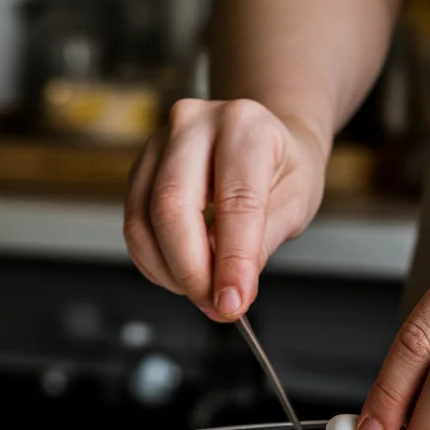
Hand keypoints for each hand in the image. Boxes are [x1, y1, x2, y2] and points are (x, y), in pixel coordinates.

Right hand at [124, 98, 327, 318]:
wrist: (263, 140)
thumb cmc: (283, 167)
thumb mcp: (295, 204)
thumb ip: (260, 245)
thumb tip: (229, 292)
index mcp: (245, 126)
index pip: (236, 200)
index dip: (233, 260)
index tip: (233, 303)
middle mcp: (195, 123)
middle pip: (173, 206)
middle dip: (192, 270)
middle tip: (215, 306)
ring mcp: (159, 143)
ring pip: (144, 218)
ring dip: (169, 271)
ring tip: (203, 293)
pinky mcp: (140, 168)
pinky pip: (134, 223)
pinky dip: (155, 261)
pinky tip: (181, 275)